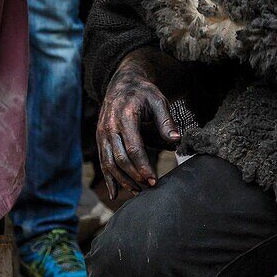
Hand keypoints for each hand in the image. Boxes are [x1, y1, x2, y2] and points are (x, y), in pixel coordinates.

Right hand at [96, 51, 180, 197]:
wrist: (122, 83)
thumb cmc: (144, 93)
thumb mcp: (158, 101)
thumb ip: (166, 121)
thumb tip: (176, 140)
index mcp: (124, 117)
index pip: (133, 148)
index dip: (143, 166)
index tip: (153, 180)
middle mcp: (109, 127)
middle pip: (120, 158)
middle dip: (134, 176)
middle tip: (149, 187)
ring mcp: (101, 134)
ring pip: (108, 163)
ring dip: (121, 180)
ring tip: (136, 192)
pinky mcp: (99, 139)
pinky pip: (102, 161)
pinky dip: (108, 178)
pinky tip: (115, 193)